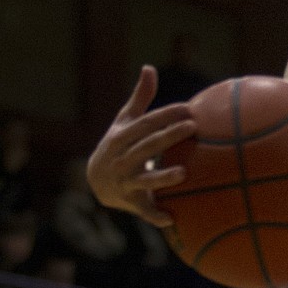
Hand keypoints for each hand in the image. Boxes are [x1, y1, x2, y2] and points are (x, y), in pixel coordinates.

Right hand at [87, 66, 195, 225]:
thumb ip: (140, 97)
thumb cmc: (118, 144)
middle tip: (193, 127)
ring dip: (162, 178)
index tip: (188, 108)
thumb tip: (149, 67)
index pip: (145, 124)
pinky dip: (155, 215)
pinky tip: (172, 219)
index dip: (165, 116)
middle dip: (168, 137)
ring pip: (144, 179)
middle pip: (147, 146)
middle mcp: (121, 158)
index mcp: (121, 137)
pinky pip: (143, 209)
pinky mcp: (131, 201)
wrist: (95, 180)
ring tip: (184, 173)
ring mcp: (125, 181)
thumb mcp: (125, 121)